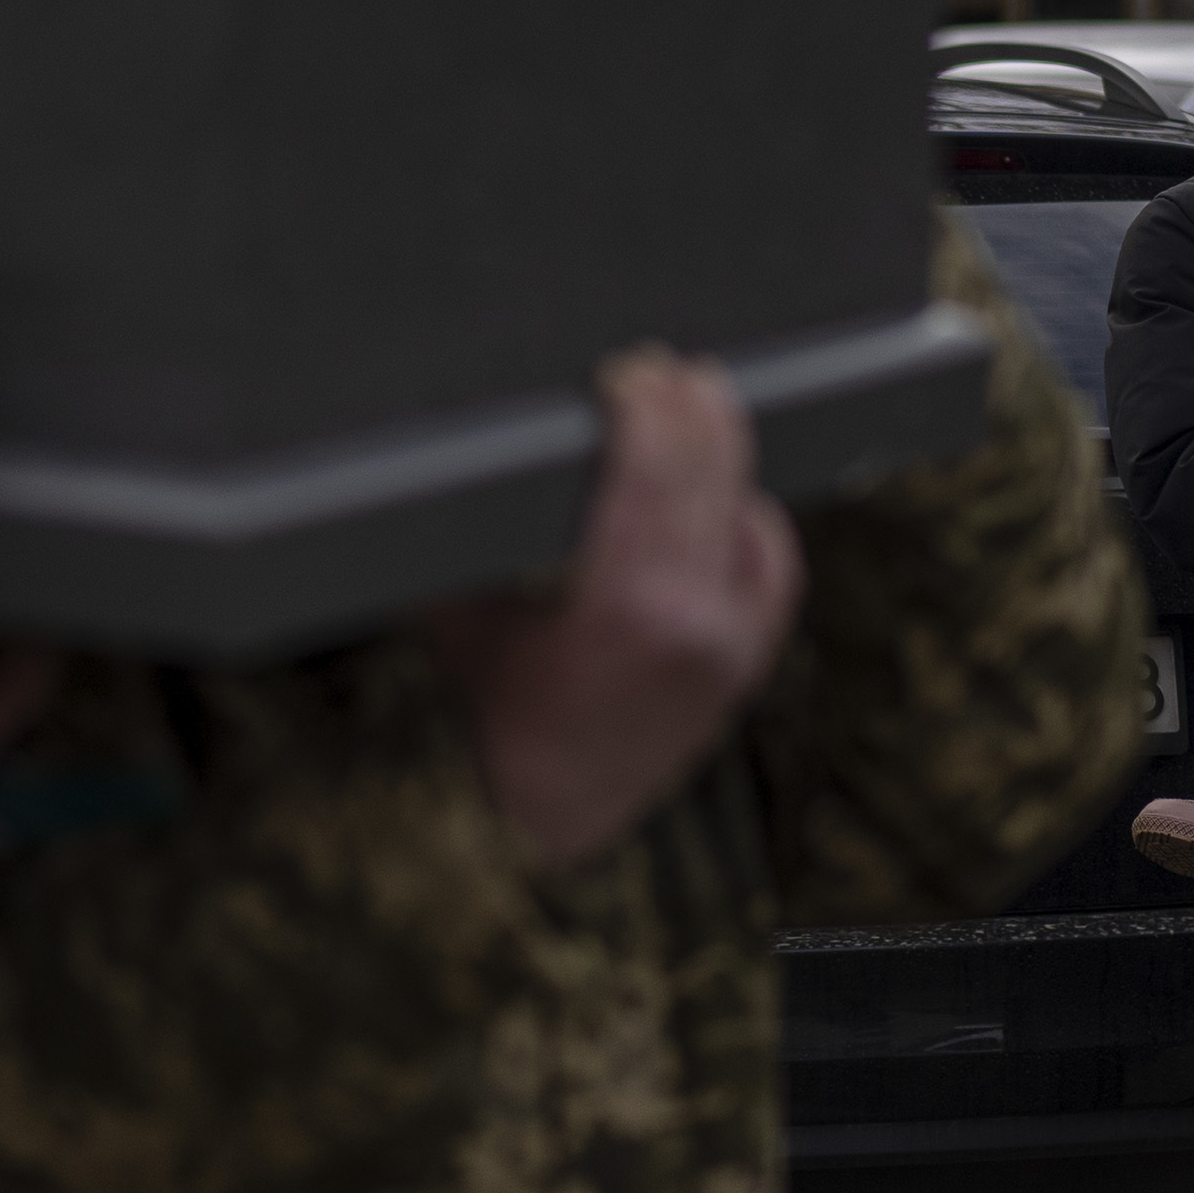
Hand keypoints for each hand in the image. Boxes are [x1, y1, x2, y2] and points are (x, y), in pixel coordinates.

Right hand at [426, 348, 804, 871]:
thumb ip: (459, 553)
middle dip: (691, 411)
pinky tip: (730, 485)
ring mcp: (733, 651)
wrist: (550, 827)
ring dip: (726, 453)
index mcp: (623, 614)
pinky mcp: (749, 664)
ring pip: (750, 517)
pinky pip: (771, 565)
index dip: (646, 408)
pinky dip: (752, 516)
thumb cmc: (492, 724)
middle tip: (667, 366)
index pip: (655, 474)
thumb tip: (422, 476)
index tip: (626, 369)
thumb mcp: (463, 627)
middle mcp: (695, 629)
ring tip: (702, 400)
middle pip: (712, 481)